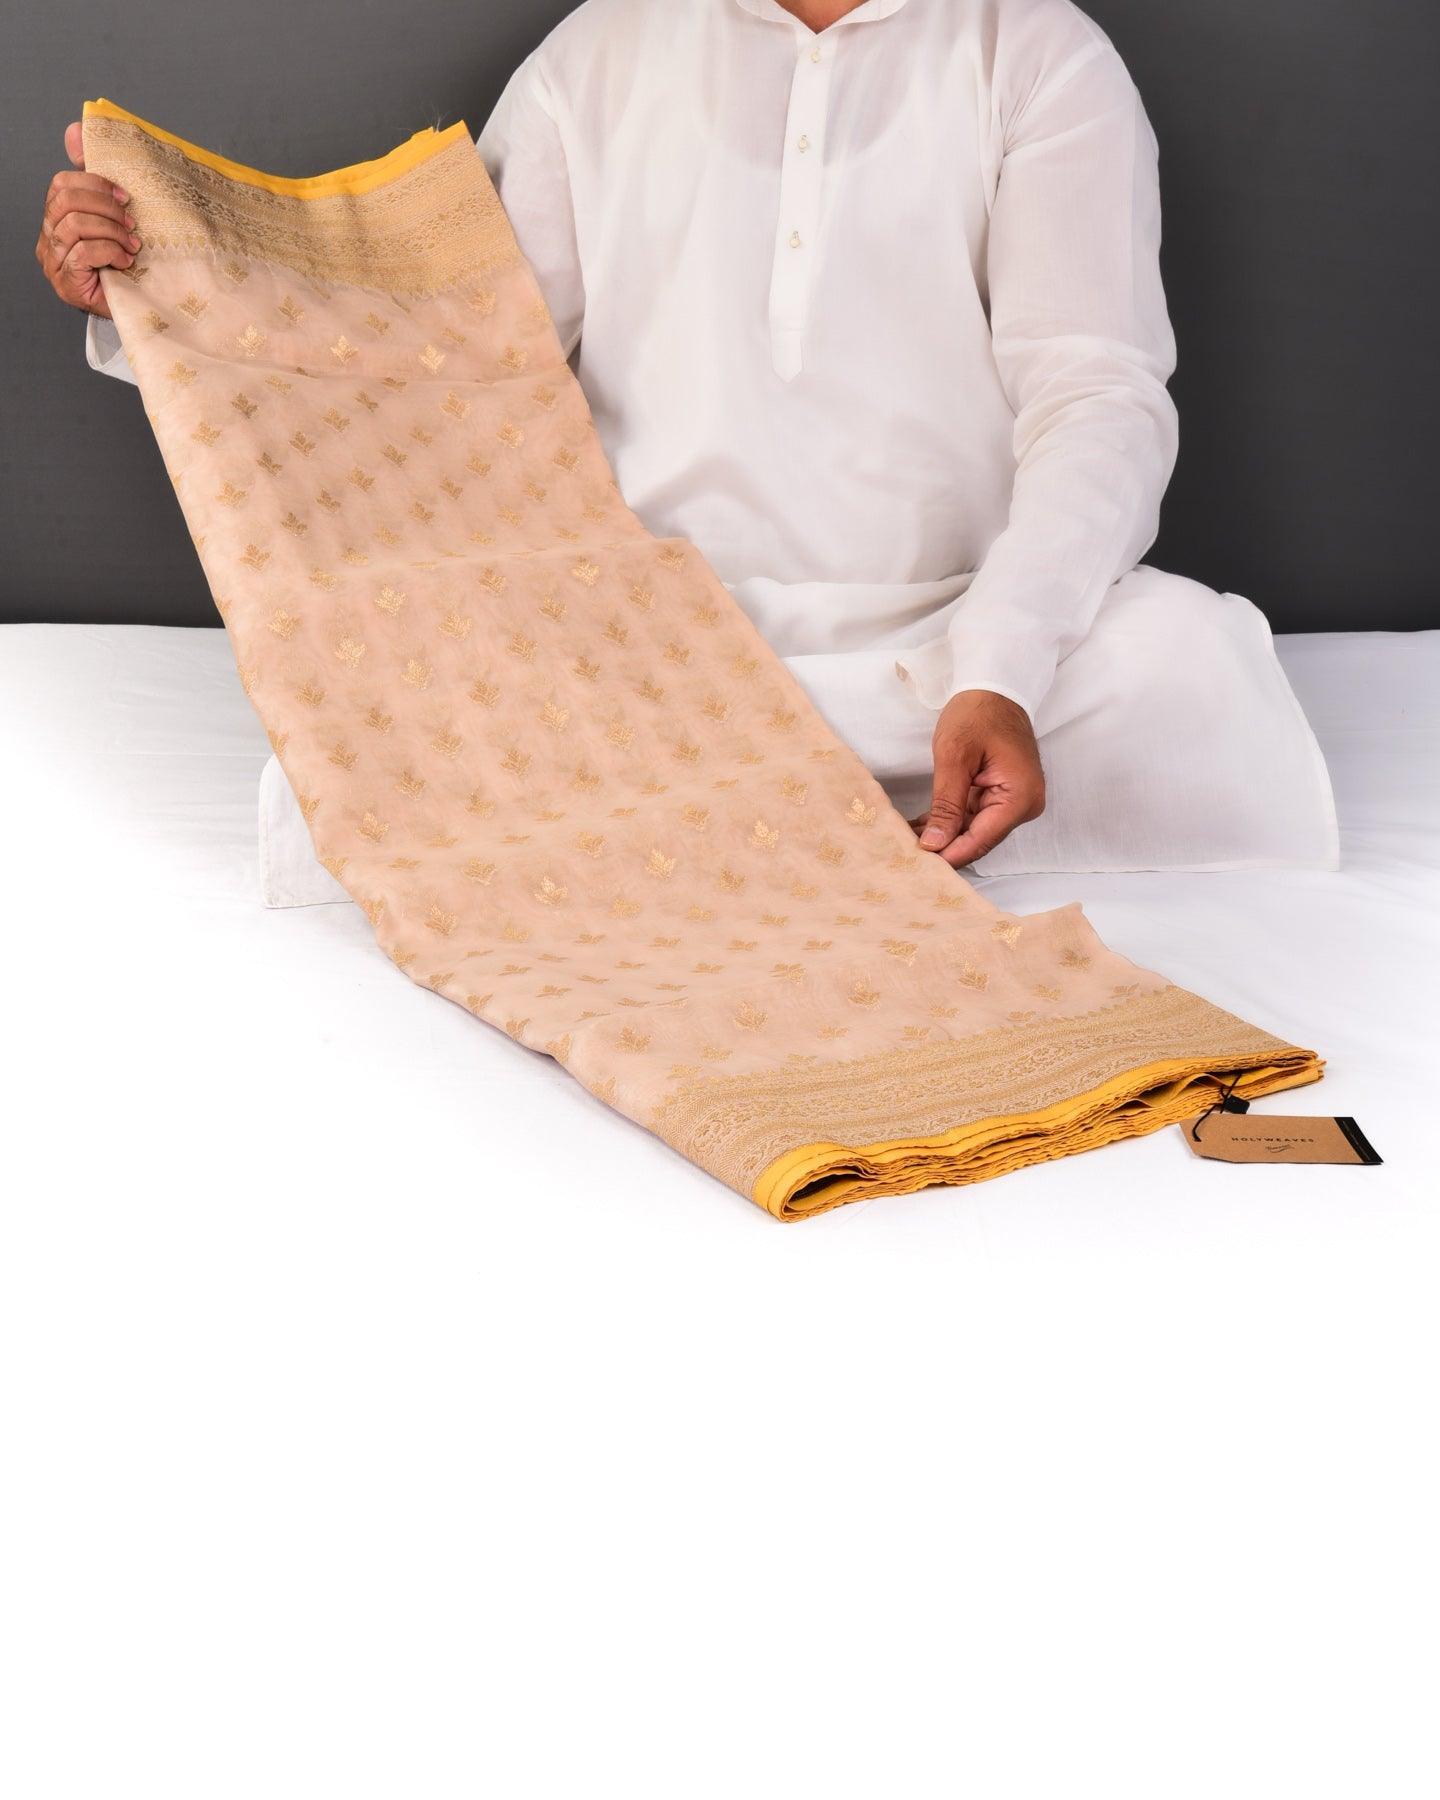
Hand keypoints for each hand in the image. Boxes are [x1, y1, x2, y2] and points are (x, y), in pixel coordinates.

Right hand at [35, 122, 139, 319]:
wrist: (135, 308)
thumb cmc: (123, 261)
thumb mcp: (114, 216)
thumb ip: (96, 179)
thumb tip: (75, 130)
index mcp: (57, 218)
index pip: (62, 185)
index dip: (94, 183)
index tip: (125, 196)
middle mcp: (49, 238)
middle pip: (66, 201)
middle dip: (105, 208)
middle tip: (132, 221)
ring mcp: (54, 262)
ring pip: (76, 226)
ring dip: (112, 231)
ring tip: (132, 244)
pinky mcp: (67, 283)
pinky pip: (84, 253)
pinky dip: (109, 252)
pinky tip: (124, 261)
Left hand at [910, 689, 1044, 866]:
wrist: (993, 687)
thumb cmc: (977, 713)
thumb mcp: (954, 757)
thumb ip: (946, 805)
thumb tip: (935, 844)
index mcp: (1020, 797)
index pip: (981, 839)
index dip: (949, 854)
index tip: (919, 867)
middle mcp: (1023, 805)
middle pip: (978, 839)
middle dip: (943, 846)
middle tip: (905, 856)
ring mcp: (1013, 801)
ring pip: (972, 830)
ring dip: (941, 835)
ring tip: (904, 842)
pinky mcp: (1000, 795)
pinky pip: (972, 816)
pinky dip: (947, 820)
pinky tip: (919, 828)